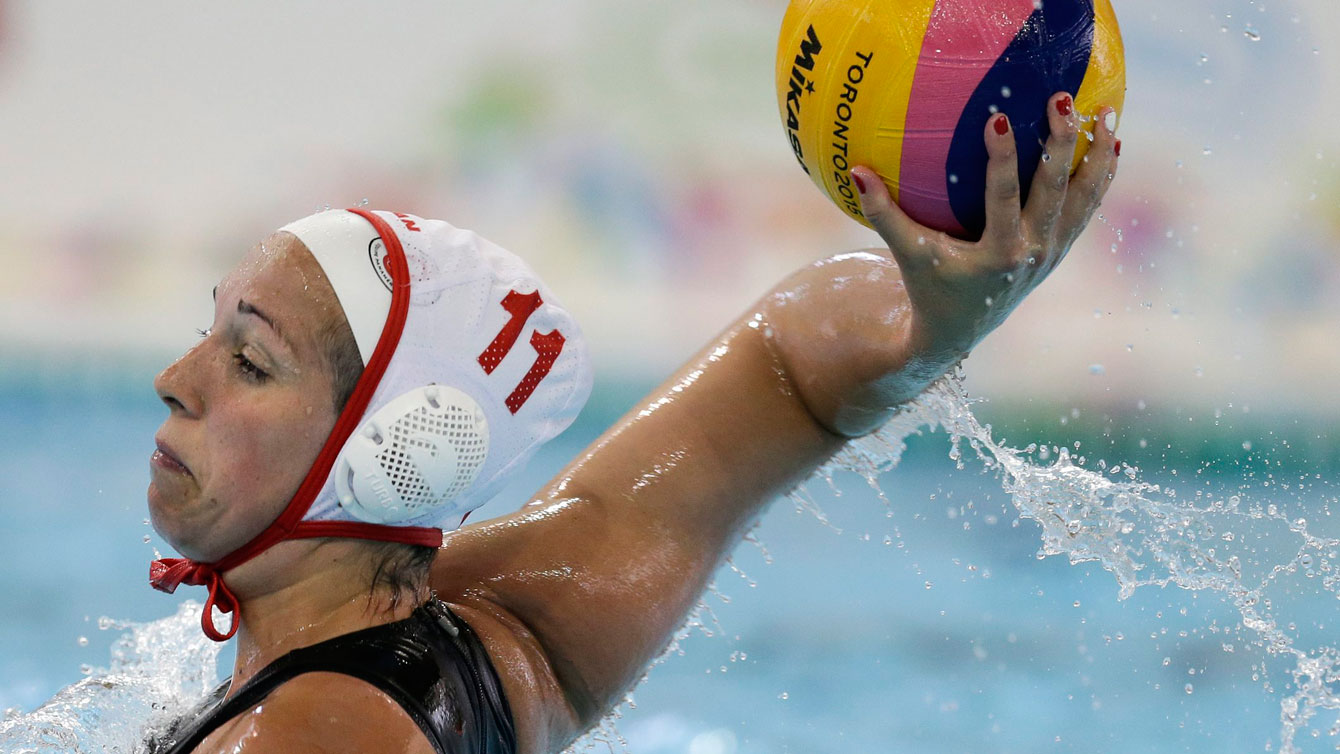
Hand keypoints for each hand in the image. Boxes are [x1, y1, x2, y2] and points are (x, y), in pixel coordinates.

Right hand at [852, 92, 1120, 364]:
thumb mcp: (908, 253)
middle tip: (1062, 98)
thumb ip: (883, 214)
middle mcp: (1032, 253)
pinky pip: (1087, 207)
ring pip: (1083, 198)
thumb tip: (854, 171)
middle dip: (1060, 143)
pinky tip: (1111, 143)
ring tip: (1108, 112)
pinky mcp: (1060, 249)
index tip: (999, 118)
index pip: (1002, 199)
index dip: (1002, 159)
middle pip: (1054, 191)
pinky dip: (1101, 177)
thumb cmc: (930, 286)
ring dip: (1096, 155)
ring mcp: (1052, 252)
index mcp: (996, 255)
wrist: (960, 330)